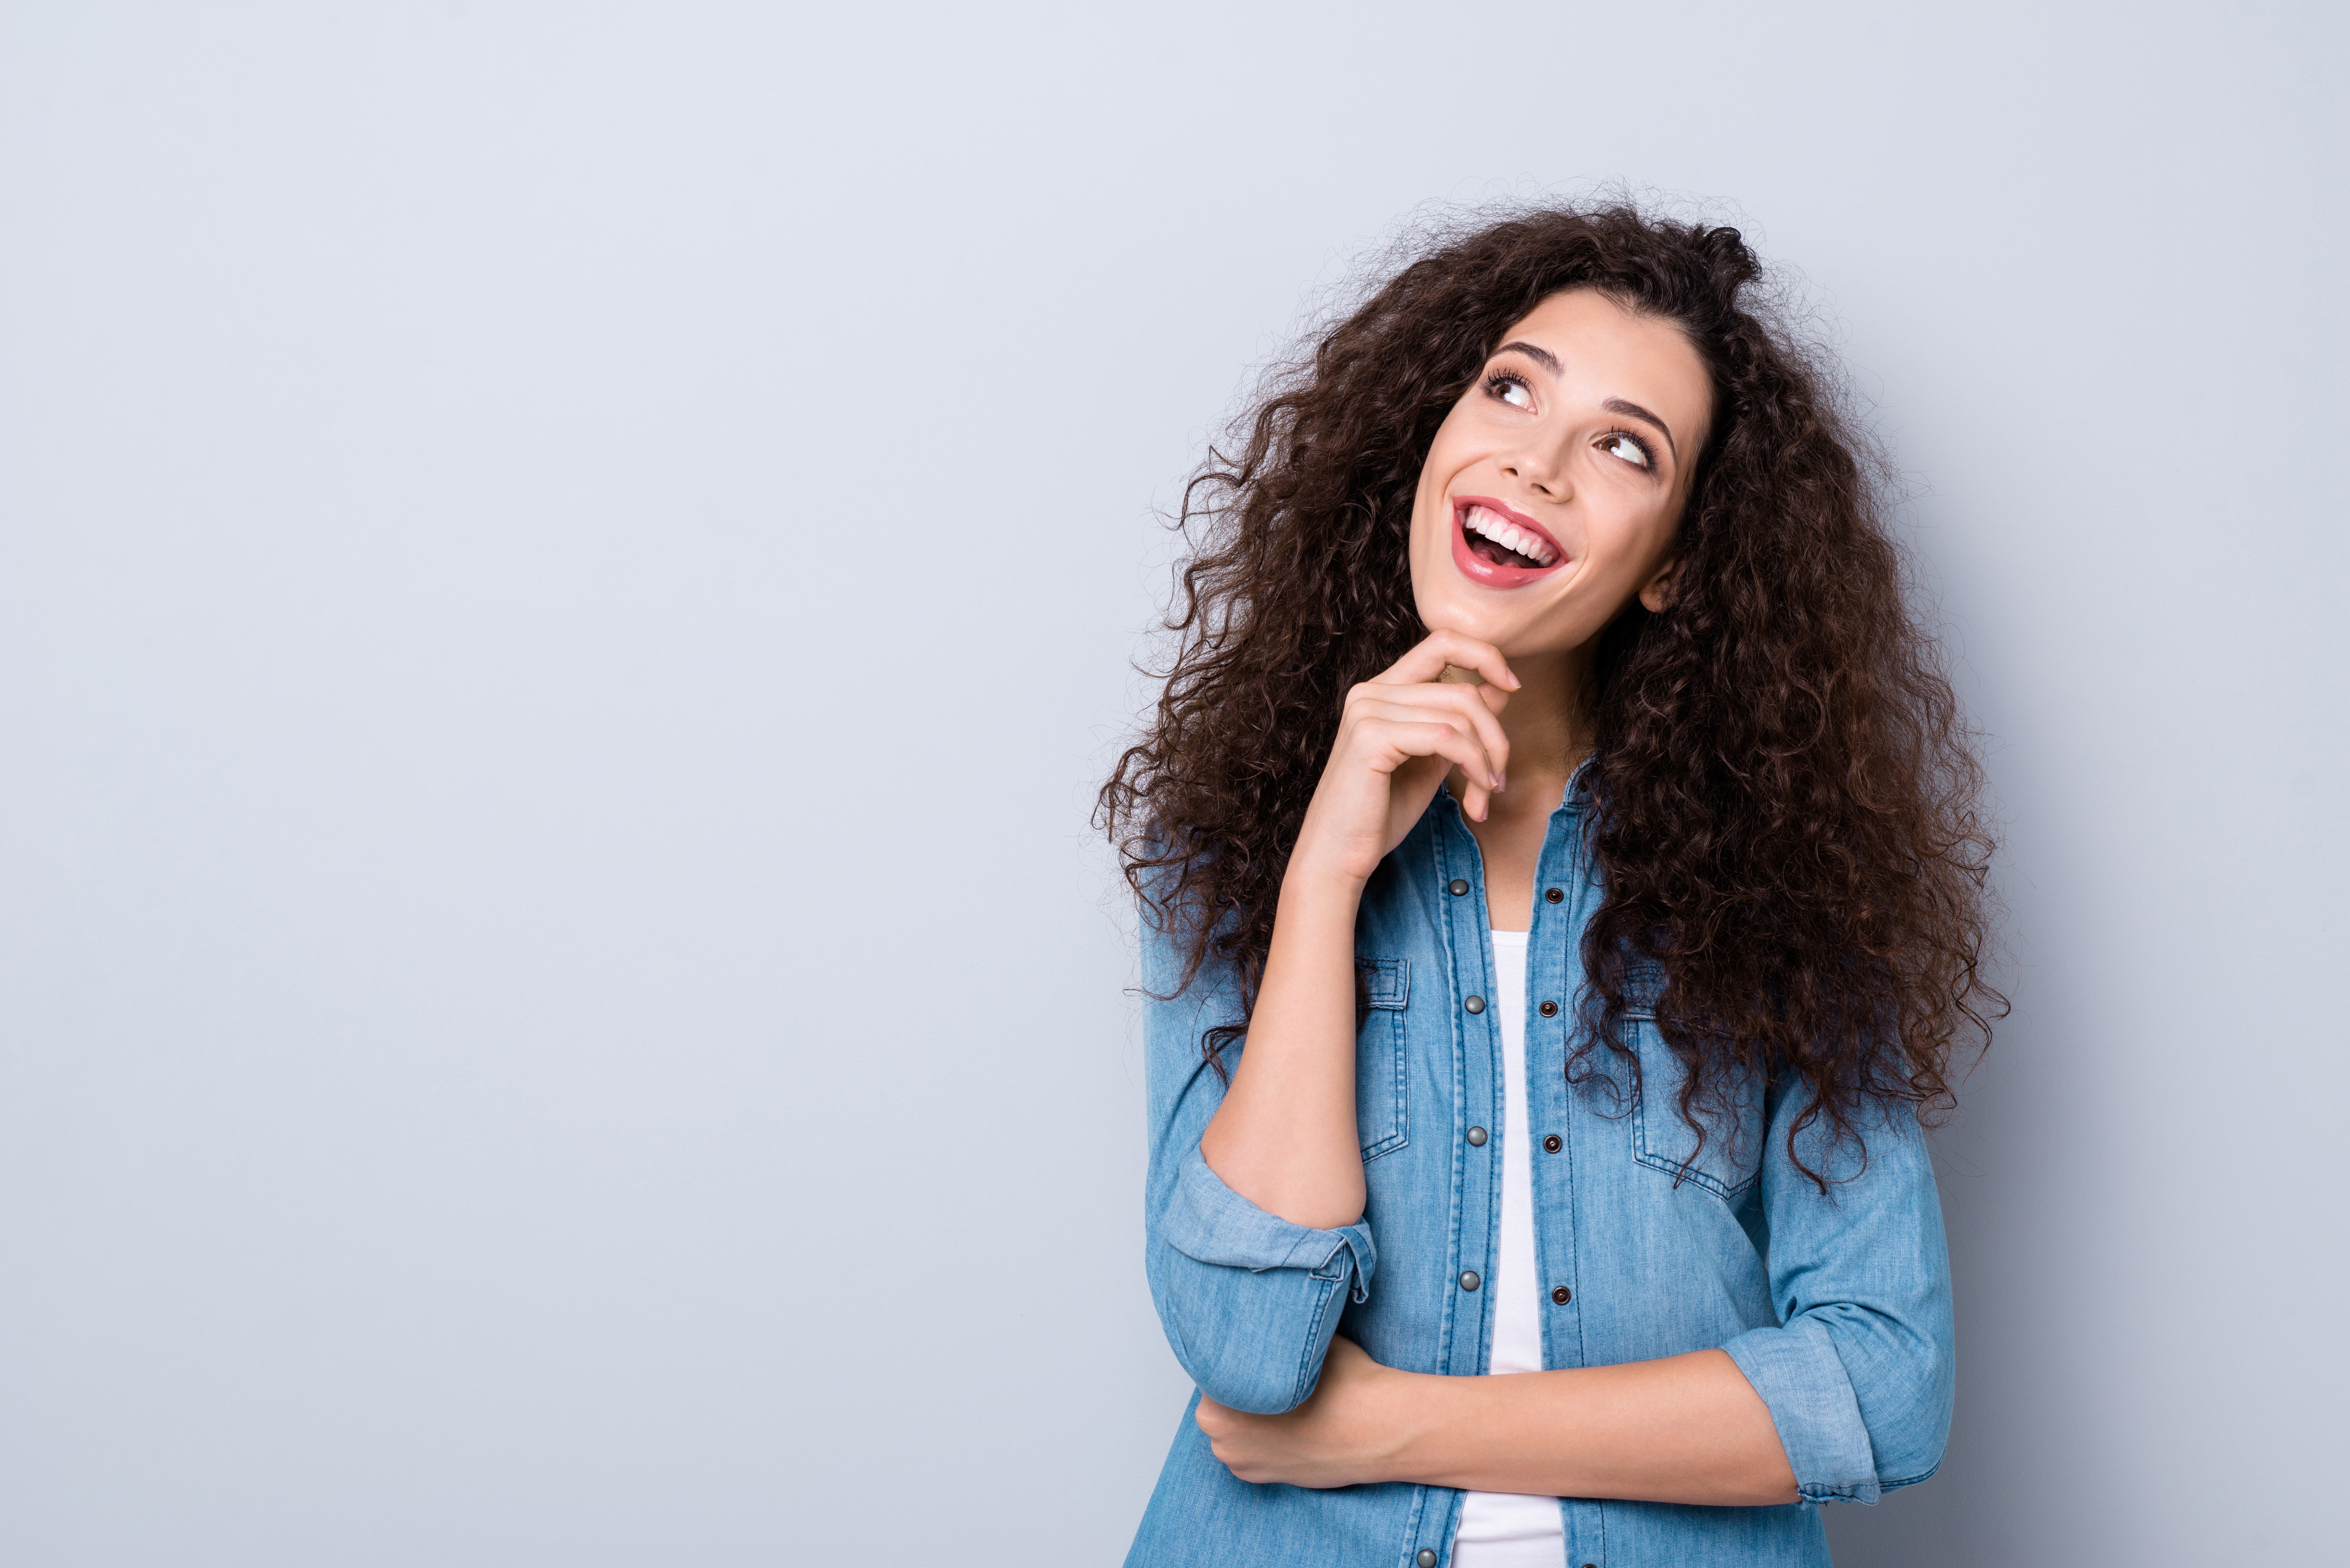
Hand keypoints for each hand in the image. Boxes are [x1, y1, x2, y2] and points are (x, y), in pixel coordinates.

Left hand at [1195, 1337, 1406, 1488]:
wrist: (1380, 1429)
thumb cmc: (1342, 1385)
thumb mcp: (1300, 1342)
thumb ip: (1269, 1336)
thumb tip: (1260, 1315)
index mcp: (1217, 1407)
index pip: (1209, 1372)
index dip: (1230, 1358)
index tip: (1251, 1350)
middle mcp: (1222, 1442)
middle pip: (1218, 1402)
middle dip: (1236, 1388)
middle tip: (1267, 1371)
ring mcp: (1242, 1464)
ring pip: (1232, 1428)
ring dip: (1247, 1414)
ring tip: (1280, 1397)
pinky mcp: (1264, 1479)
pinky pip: (1250, 1451)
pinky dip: (1261, 1438)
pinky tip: (1287, 1423)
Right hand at [1290, 630, 1518, 887]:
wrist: (1337, 856)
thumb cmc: (1380, 813)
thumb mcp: (1432, 759)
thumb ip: (1459, 723)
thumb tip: (1501, 687)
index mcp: (1382, 690)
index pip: (1442, 642)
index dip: (1485, 656)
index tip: (1511, 686)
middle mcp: (1370, 691)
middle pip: (1462, 689)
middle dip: (1495, 735)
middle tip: (1499, 777)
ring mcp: (1367, 711)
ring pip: (1460, 715)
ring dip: (1486, 759)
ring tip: (1485, 793)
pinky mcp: (1371, 737)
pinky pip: (1446, 738)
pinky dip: (1472, 766)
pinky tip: (1474, 799)